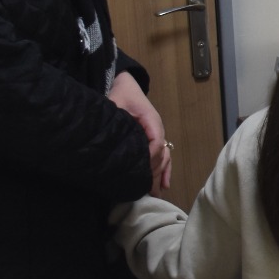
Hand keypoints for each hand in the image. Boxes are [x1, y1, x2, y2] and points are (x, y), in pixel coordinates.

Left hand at [108, 72, 171, 192]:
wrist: (126, 85)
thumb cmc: (121, 94)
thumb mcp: (117, 104)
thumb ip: (118, 119)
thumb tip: (113, 140)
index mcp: (151, 120)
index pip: (156, 141)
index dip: (149, 157)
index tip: (138, 170)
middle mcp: (157, 129)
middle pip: (161, 153)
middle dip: (154, 172)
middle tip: (146, 190)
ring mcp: (157, 134)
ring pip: (164, 157)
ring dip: (160, 175)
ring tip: (155, 192)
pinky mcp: (153, 138)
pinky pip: (163, 156)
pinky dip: (165, 170)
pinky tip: (164, 184)